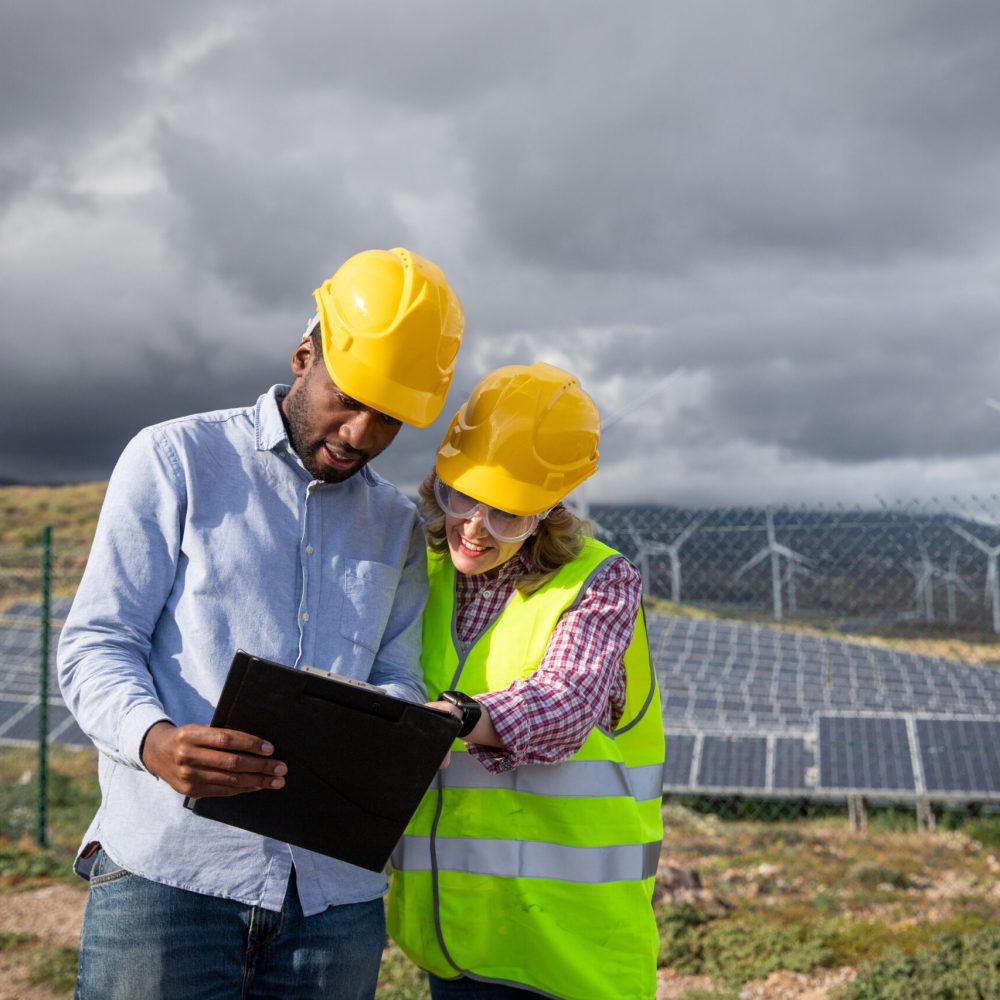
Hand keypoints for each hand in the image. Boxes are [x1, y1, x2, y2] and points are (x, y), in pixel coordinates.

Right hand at [141, 721, 286, 797]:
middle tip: (281, 767)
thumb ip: (222, 734)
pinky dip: (243, 788)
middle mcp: (187, 756)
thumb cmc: (189, 737)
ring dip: (257, 781)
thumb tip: (258, 742)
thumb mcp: (200, 728)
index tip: (271, 748)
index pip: (226, 739)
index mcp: (191, 735)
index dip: (250, 744)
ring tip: (276, 780)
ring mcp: (188, 776)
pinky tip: (258, 786)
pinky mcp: (191, 791)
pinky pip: (223, 791)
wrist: (157, 752)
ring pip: (230, 780)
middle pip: (231, 762)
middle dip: (260, 766)